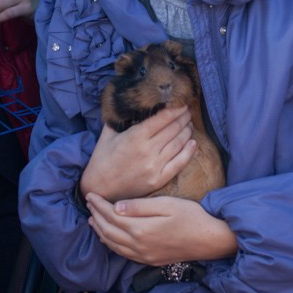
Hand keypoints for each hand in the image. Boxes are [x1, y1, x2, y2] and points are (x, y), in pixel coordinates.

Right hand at [80, 106, 195, 201]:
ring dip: (187, 131)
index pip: (163, 118)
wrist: (99, 189)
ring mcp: (154, 167)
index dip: (176, 109)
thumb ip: (120, 118)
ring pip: (178, 143)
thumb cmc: (102, 159)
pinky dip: (189, 151)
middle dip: (183, 118)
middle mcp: (147, 151)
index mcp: (135, 136)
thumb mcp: (107, 134)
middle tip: (188, 111)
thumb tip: (132, 103)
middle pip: (173, 129)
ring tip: (190, 124)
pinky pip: (179, 163)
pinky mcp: (158, 180)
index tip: (182, 103)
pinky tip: (193, 142)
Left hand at [85, 193, 237, 265]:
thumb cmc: (191, 216)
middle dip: (95, 216)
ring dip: (99, 231)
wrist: (209, 240)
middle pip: (108, 231)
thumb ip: (140, 207)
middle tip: (89, 203)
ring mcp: (143, 255)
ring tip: (92, 219)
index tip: (91, 194)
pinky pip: (122, 253)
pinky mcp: (148, 260)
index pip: (111, 216)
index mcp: (141, 229)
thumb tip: (116, 207)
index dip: (99, 205)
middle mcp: (138, 245)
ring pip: (112, 244)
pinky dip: (110, 244)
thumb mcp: (167, 205)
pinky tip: (108, 237)